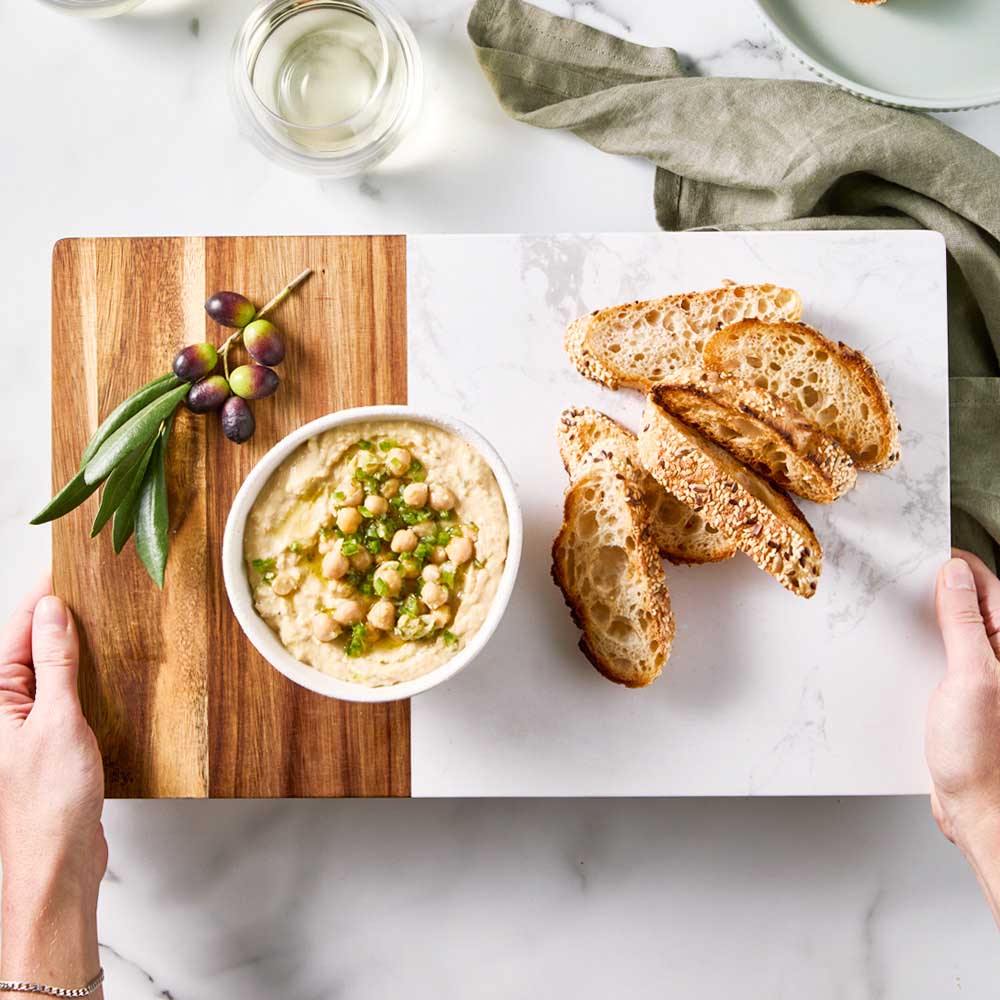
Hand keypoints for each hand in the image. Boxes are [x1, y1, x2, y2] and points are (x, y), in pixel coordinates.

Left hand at [0, 576, 105, 992]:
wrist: (58, 867)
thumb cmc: (48, 804)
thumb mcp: (57, 721)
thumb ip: (55, 664)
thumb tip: (52, 612)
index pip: (17, 634)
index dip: (41, 599)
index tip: (66, 567)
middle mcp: (4, 712)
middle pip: (30, 649)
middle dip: (56, 617)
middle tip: (89, 584)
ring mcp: (25, 729)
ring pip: (48, 672)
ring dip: (72, 647)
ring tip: (102, 616)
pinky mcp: (50, 745)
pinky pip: (63, 696)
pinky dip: (82, 677)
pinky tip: (104, 667)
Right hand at [930, 550, 999, 924]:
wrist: (979, 809)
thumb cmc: (983, 754)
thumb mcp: (972, 676)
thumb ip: (964, 623)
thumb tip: (954, 574)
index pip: (985, 585)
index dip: (954, 565)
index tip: (919, 552)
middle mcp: (999, 657)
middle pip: (968, 603)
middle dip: (935, 587)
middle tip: (900, 576)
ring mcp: (980, 676)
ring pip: (951, 629)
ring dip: (925, 618)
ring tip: (894, 608)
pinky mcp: (961, 694)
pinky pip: (940, 656)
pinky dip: (919, 646)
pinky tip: (899, 649)